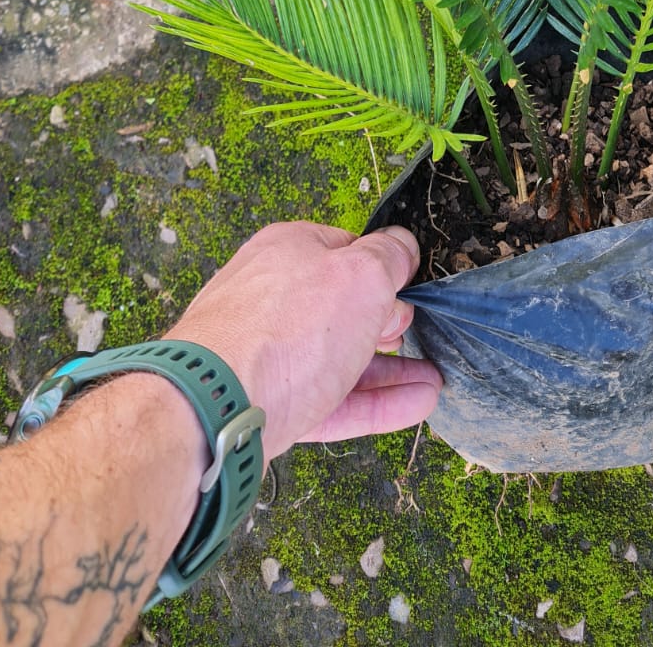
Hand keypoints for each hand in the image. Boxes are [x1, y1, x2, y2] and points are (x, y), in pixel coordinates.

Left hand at [166, 222, 440, 459]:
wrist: (217, 406)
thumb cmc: (290, 327)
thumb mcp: (361, 274)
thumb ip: (390, 256)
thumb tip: (404, 245)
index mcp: (289, 250)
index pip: (346, 248)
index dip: (383, 268)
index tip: (409, 288)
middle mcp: (273, 296)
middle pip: (340, 306)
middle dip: (385, 320)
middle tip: (414, 332)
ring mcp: (267, 355)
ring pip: (338, 359)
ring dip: (391, 369)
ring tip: (435, 378)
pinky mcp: (268, 405)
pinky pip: (331, 400)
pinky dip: (374, 402)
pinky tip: (417, 402)